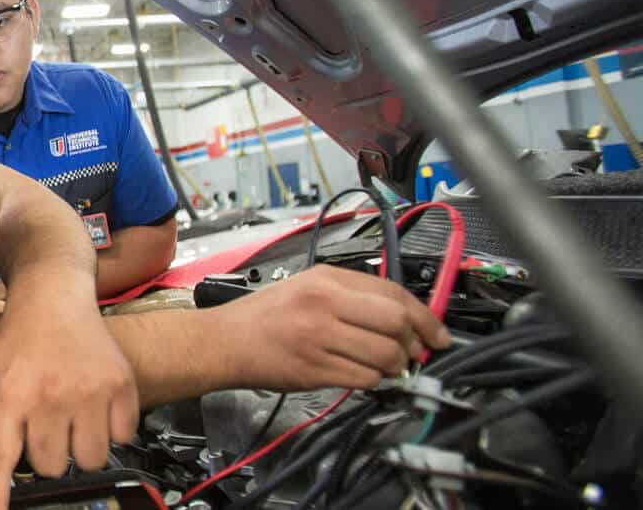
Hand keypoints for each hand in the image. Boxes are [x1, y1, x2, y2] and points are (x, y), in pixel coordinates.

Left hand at [0, 293, 138, 509]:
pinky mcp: (120, 384)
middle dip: (47, 454)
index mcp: (11, 394)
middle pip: (50, 466)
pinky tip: (94, 406)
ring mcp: (90, 389)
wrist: (54, 298)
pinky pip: (122, 436)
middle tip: (45, 426)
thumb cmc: (20, 339)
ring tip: (71, 418)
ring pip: (89, 458)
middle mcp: (51, 394)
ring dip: (80, 447)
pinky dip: (111, 430)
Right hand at [217, 264, 450, 390]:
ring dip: (395, 367)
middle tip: (414, 353)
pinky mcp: (313, 369)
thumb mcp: (306, 286)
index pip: (392, 293)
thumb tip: (401, 315)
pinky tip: (365, 377)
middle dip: (414, 343)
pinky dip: (374, 382)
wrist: (224, 341)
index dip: (424, 316)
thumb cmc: (263, 316)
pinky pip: (363, 378)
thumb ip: (350, 295)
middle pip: (395, 322)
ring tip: (388, 367)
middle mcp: (324, 304)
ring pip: (384, 354)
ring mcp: (318, 337)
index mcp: (325, 279)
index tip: (437, 332)